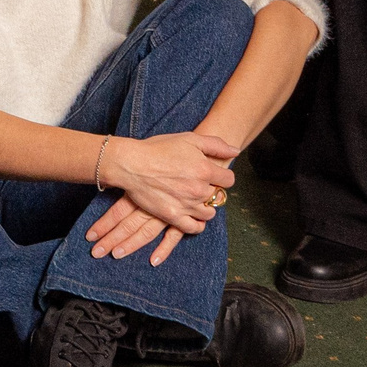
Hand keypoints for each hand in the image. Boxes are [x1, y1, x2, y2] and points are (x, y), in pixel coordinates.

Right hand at [89, 131, 238, 265]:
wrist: (131, 163)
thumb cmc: (158, 148)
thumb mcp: (189, 139)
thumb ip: (215, 145)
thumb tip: (235, 151)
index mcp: (205, 169)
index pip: (229, 180)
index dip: (222, 176)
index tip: (214, 174)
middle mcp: (199, 189)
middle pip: (219, 196)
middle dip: (212, 190)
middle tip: (200, 184)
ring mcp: (187, 205)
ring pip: (209, 213)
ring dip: (206, 207)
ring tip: (195, 199)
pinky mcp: (173, 216)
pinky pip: (194, 228)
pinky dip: (197, 224)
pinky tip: (193, 217)